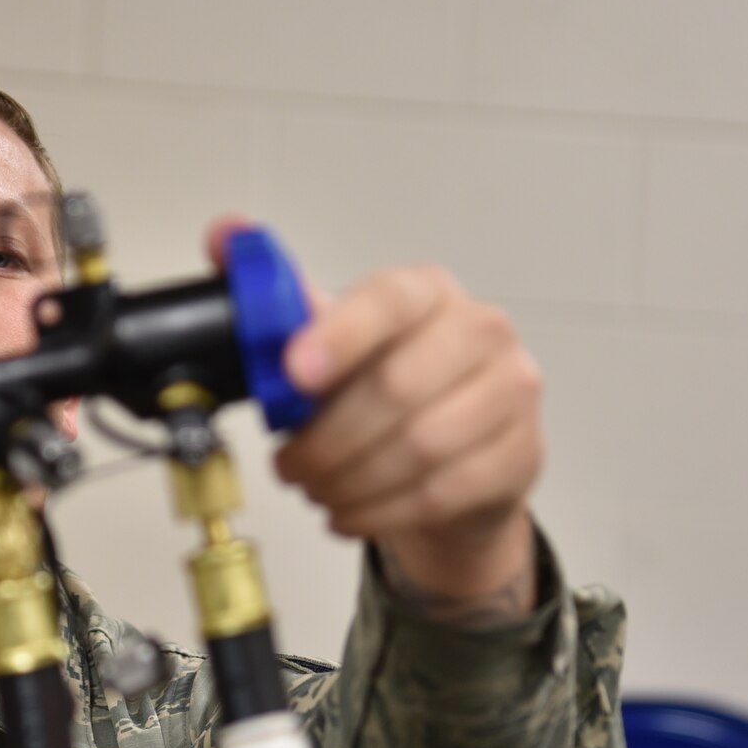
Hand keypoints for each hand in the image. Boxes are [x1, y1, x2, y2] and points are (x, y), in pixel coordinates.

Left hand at [231, 234, 541, 621]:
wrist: (458, 456)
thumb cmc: (389, 390)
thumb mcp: (333, 345)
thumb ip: (281, 299)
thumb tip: (226, 235)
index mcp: (427, 292)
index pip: (389, 299)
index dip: (340, 336)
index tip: (294, 373)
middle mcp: (480, 330)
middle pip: (398, 386)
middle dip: (328, 439)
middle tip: (290, 466)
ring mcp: (510, 391)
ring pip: (420, 448)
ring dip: (350, 481)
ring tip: (317, 490)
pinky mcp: (521, 452)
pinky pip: (443, 492)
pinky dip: (382, 511)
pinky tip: (350, 512)